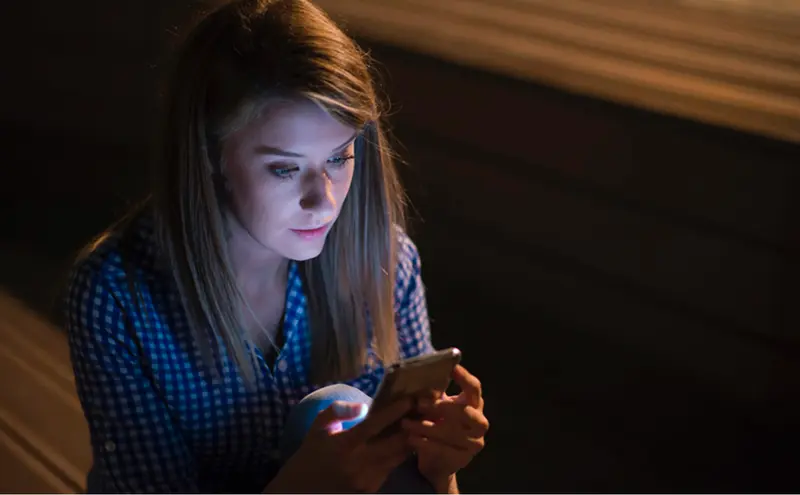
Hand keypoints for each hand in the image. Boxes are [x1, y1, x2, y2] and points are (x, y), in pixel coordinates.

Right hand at [266, 397, 413, 492]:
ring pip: (398, 458)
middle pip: (396, 444)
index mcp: (344, 444)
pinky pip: (390, 469)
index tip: (410, 400)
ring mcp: (367, 479)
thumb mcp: (317, 428)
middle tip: (423, 412)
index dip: (395, 411)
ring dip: (409, 441)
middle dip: (412, 427)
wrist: (300, 491)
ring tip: (419, 425)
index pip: (375, 424)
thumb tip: (364, 405)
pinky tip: (403, 444)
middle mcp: (359, 462)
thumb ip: (337, 411)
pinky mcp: (371, 490)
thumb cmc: (310, 455)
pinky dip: (398, 456)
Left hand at [401, 365, 488, 488]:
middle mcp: (479, 422)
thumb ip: (434, 395)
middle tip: (419, 403)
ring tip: (406, 423)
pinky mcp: (463, 458)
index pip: (474, 388)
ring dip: (427, 427)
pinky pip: (443, 449)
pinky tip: (411, 438)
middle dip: (442, 407)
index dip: (464, 378)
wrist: (439, 461)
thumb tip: (419, 377)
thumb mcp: (437, 408)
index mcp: (474, 404)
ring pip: (452, 432)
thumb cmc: (438, 425)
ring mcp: (474, 442)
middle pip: (465, 412)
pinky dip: (425, 443)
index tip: (451, 368)